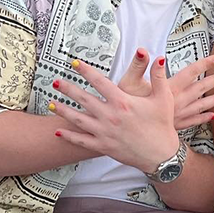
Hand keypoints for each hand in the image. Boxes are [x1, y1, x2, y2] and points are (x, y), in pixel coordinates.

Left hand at [51, 57, 179, 172]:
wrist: (161, 156)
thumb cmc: (162, 126)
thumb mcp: (163, 98)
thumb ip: (159, 76)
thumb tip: (158, 56)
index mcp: (122, 102)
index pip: (99, 82)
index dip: (86, 71)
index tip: (75, 63)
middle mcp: (110, 116)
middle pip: (83, 99)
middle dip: (67, 89)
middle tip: (55, 82)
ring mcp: (104, 132)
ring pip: (78, 120)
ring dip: (62, 111)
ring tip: (50, 103)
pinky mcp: (103, 146)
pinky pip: (81, 140)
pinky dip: (68, 136)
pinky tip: (58, 131)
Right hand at [116, 50, 213, 129]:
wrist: (124, 133)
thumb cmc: (125, 108)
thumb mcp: (127, 83)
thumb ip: (137, 65)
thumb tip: (143, 50)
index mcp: (168, 89)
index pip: (190, 73)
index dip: (204, 64)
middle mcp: (176, 102)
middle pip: (200, 89)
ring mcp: (177, 115)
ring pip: (201, 106)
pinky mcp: (174, 126)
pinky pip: (194, 121)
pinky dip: (204, 118)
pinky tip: (212, 116)